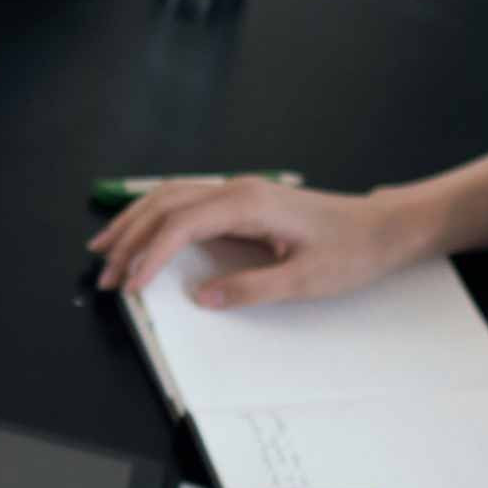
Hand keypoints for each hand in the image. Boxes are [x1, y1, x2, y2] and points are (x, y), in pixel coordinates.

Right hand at [90, 177, 426, 302]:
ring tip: (105, 250)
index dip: (150, 254)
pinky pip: (186, 203)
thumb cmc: (352, 251)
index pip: (182, 224)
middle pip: (165, 205)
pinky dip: (155, 218)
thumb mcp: (306, 280)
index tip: (132, 284)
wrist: (381, 228)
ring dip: (135, 224)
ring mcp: (238, 192)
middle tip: (106, 276)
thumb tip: (203, 298)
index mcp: (250, 203)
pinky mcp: (241, 202)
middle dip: (130, 239)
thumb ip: (252, 289)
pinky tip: (142, 234)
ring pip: (170, 198)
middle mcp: (238, 190)